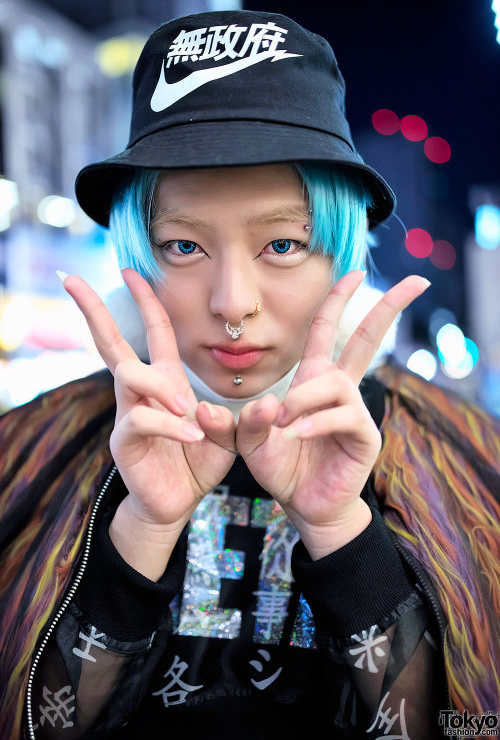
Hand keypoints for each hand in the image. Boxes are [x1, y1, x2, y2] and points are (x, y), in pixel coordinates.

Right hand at [62, 268, 235, 575]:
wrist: (178, 500)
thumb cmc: (198, 460)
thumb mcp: (226, 434)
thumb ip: (229, 417)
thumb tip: (206, 409)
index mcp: (164, 380)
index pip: (154, 331)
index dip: (145, 301)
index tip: (131, 271)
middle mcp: (140, 391)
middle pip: (111, 342)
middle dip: (93, 309)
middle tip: (70, 279)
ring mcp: (128, 413)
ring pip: (129, 375)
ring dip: (162, 385)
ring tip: (188, 407)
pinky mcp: (126, 441)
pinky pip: (143, 419)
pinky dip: (171, 425)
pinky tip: (193, 437)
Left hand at [236, 271, 430, 559]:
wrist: (302, 503)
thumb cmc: (281, 465)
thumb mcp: (249, 440)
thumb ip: (245, 421)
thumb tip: (266, 404)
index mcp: (315, 379)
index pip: (326, 330)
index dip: (338, 300)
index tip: (356, 272)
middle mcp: (340, 388)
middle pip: (366, 339)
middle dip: (389, 308)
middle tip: (416, 281)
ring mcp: (355, 410)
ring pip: (335, 384)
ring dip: (303, 400)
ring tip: (281, 424)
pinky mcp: (364, 435)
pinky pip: (343, 416)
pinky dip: (315, 423)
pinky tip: (296, 434)